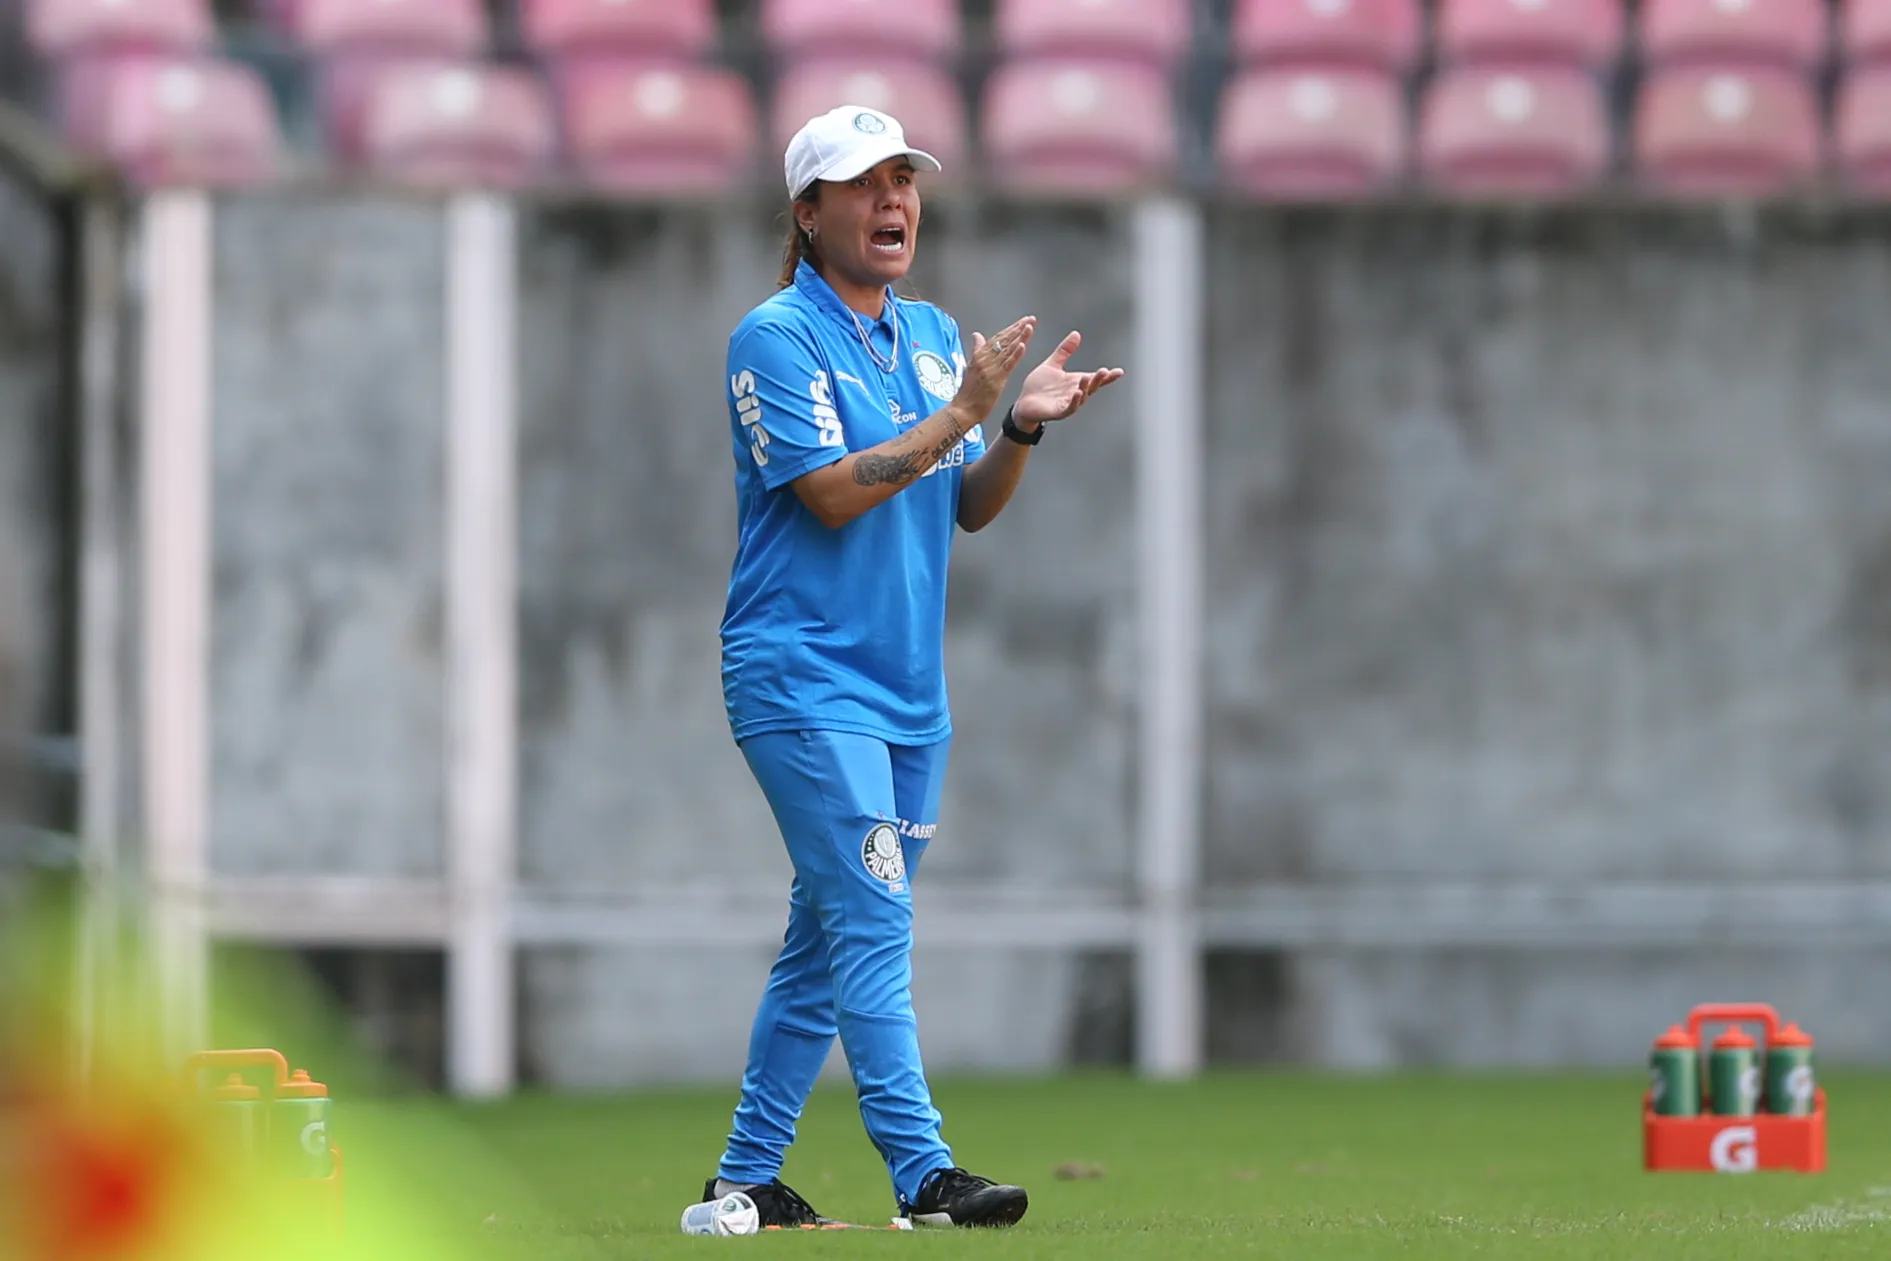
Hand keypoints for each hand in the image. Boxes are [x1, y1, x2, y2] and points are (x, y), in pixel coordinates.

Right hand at [955, 316, 1036, 417]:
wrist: (962, 410)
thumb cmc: (968, 393)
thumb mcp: (971, 367)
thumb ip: (976, 350)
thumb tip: (977, 335)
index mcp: (979, 356)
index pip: (998, 338)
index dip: (1010, 329)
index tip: (1022, 321)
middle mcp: (985, 359)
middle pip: (1004, 340)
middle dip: (1018, 328)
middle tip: (1030, 319)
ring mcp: (990, 368)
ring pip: (1007, 349)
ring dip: (1020, 337)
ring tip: (1029, 326)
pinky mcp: (996, 379)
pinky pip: (1007, 365)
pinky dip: (1015, 354)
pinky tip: (1023, 345)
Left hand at [1010, 331, 1124, 429]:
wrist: (1024, 403)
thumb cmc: (1038, 386)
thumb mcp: (1053, 365)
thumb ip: (1065, 351)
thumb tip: (1076, 334)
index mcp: (1075, 382)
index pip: (1094, 378)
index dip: (1108, 376)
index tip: (1119, 371)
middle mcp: (1075, 393)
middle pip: (1091, 387)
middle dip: (1098, 380)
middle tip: (1105, 371)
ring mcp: (1068, 403)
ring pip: (1082, 397)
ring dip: (1086, 388)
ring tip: (1088, 378)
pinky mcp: (1058, 412)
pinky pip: (1070, 408)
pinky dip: (1075, 401)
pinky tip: (1078, 393)